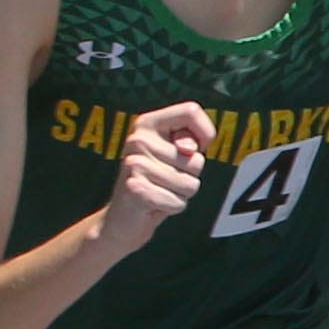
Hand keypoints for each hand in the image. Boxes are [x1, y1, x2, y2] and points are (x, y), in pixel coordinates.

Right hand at [101, 103, 213, 249]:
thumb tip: (188, 148)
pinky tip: (154, 205)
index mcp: (148, 123)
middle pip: (197, 160)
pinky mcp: (135, 188)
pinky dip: (173, 208)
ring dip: (182, 195)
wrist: (122, 217)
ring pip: (190, 184)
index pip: (190, 111)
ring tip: (160, 190)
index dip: (205, 133)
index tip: (194, 149)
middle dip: (190, 177)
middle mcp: (138, 138)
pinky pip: (178, 202)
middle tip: (165, 180)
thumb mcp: (175, 156)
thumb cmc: (157, 182)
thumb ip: (189, 142)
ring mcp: (134, 163)